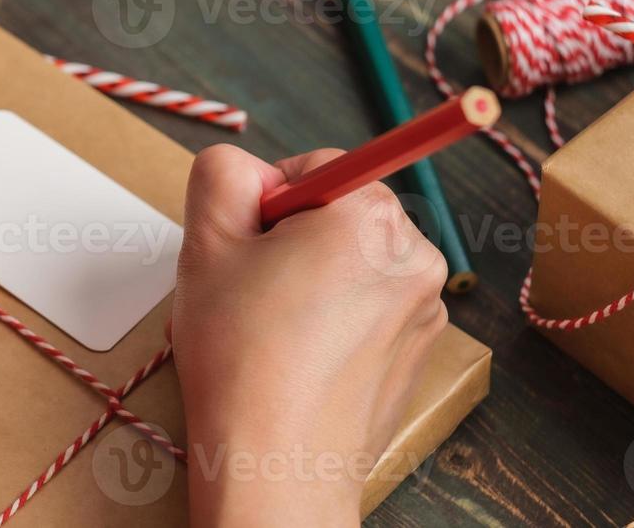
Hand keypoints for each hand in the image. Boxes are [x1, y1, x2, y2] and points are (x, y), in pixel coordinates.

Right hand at [172, 145, 447, 525]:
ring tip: (273, 329)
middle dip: (293, 238)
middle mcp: (416, 256)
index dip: (266, 202)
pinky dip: (336, 318)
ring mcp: (426, 310)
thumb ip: (223, 174)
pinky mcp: (419, 354)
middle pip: (340, 213)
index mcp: (370, 217)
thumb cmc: (241, 357)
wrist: (277, 465)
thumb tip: (253, 171)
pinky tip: (300, 356)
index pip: (316, 167)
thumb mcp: (207, 241)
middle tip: (251, 289)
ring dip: (314, 278)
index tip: (245, 249)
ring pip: (354, 262)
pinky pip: (371, 308)